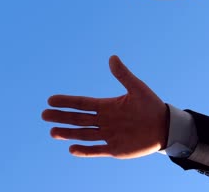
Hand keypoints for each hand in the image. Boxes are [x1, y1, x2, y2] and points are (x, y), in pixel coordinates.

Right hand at [42, 55, 168, 158]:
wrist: (164, 126)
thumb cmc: (151, 106)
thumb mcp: (137, 88)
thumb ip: (123, 75)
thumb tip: (112, 57)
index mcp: (106, 106)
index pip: (82, 104)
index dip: (66, 102)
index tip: (51, 100)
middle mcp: (104, 121)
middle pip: (78, 119)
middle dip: (61, 117)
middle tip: (44, 115)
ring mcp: (108, 135)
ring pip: (83, 134)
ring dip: (68, 133)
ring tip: (53, 132)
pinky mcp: (115, 149)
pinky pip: (96, 150)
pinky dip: (85, 150)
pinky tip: (71, 148)